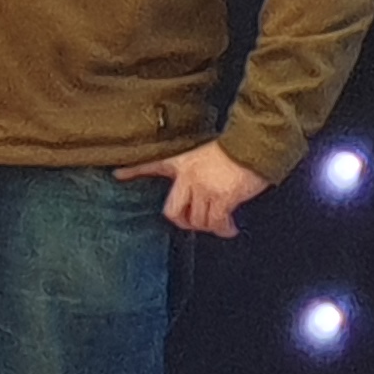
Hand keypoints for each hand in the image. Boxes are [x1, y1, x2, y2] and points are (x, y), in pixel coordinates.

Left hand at [117, 140, 270, 236]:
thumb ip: (199, 170)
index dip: (133, 170)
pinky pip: (216, 223)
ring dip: (208, 225)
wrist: (255, 143)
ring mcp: (203, 189)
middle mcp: (188, 176)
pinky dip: (223, 229)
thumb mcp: (209, 152)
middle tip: (193, 221)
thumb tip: (203, 191)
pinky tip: (230, 228)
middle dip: (182, 221)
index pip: (152, 164)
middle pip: (172, 211)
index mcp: (183, 161)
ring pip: (196, 221)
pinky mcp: (220, 198)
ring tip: (220, 223)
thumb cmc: (237, 147)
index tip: (117, 173)